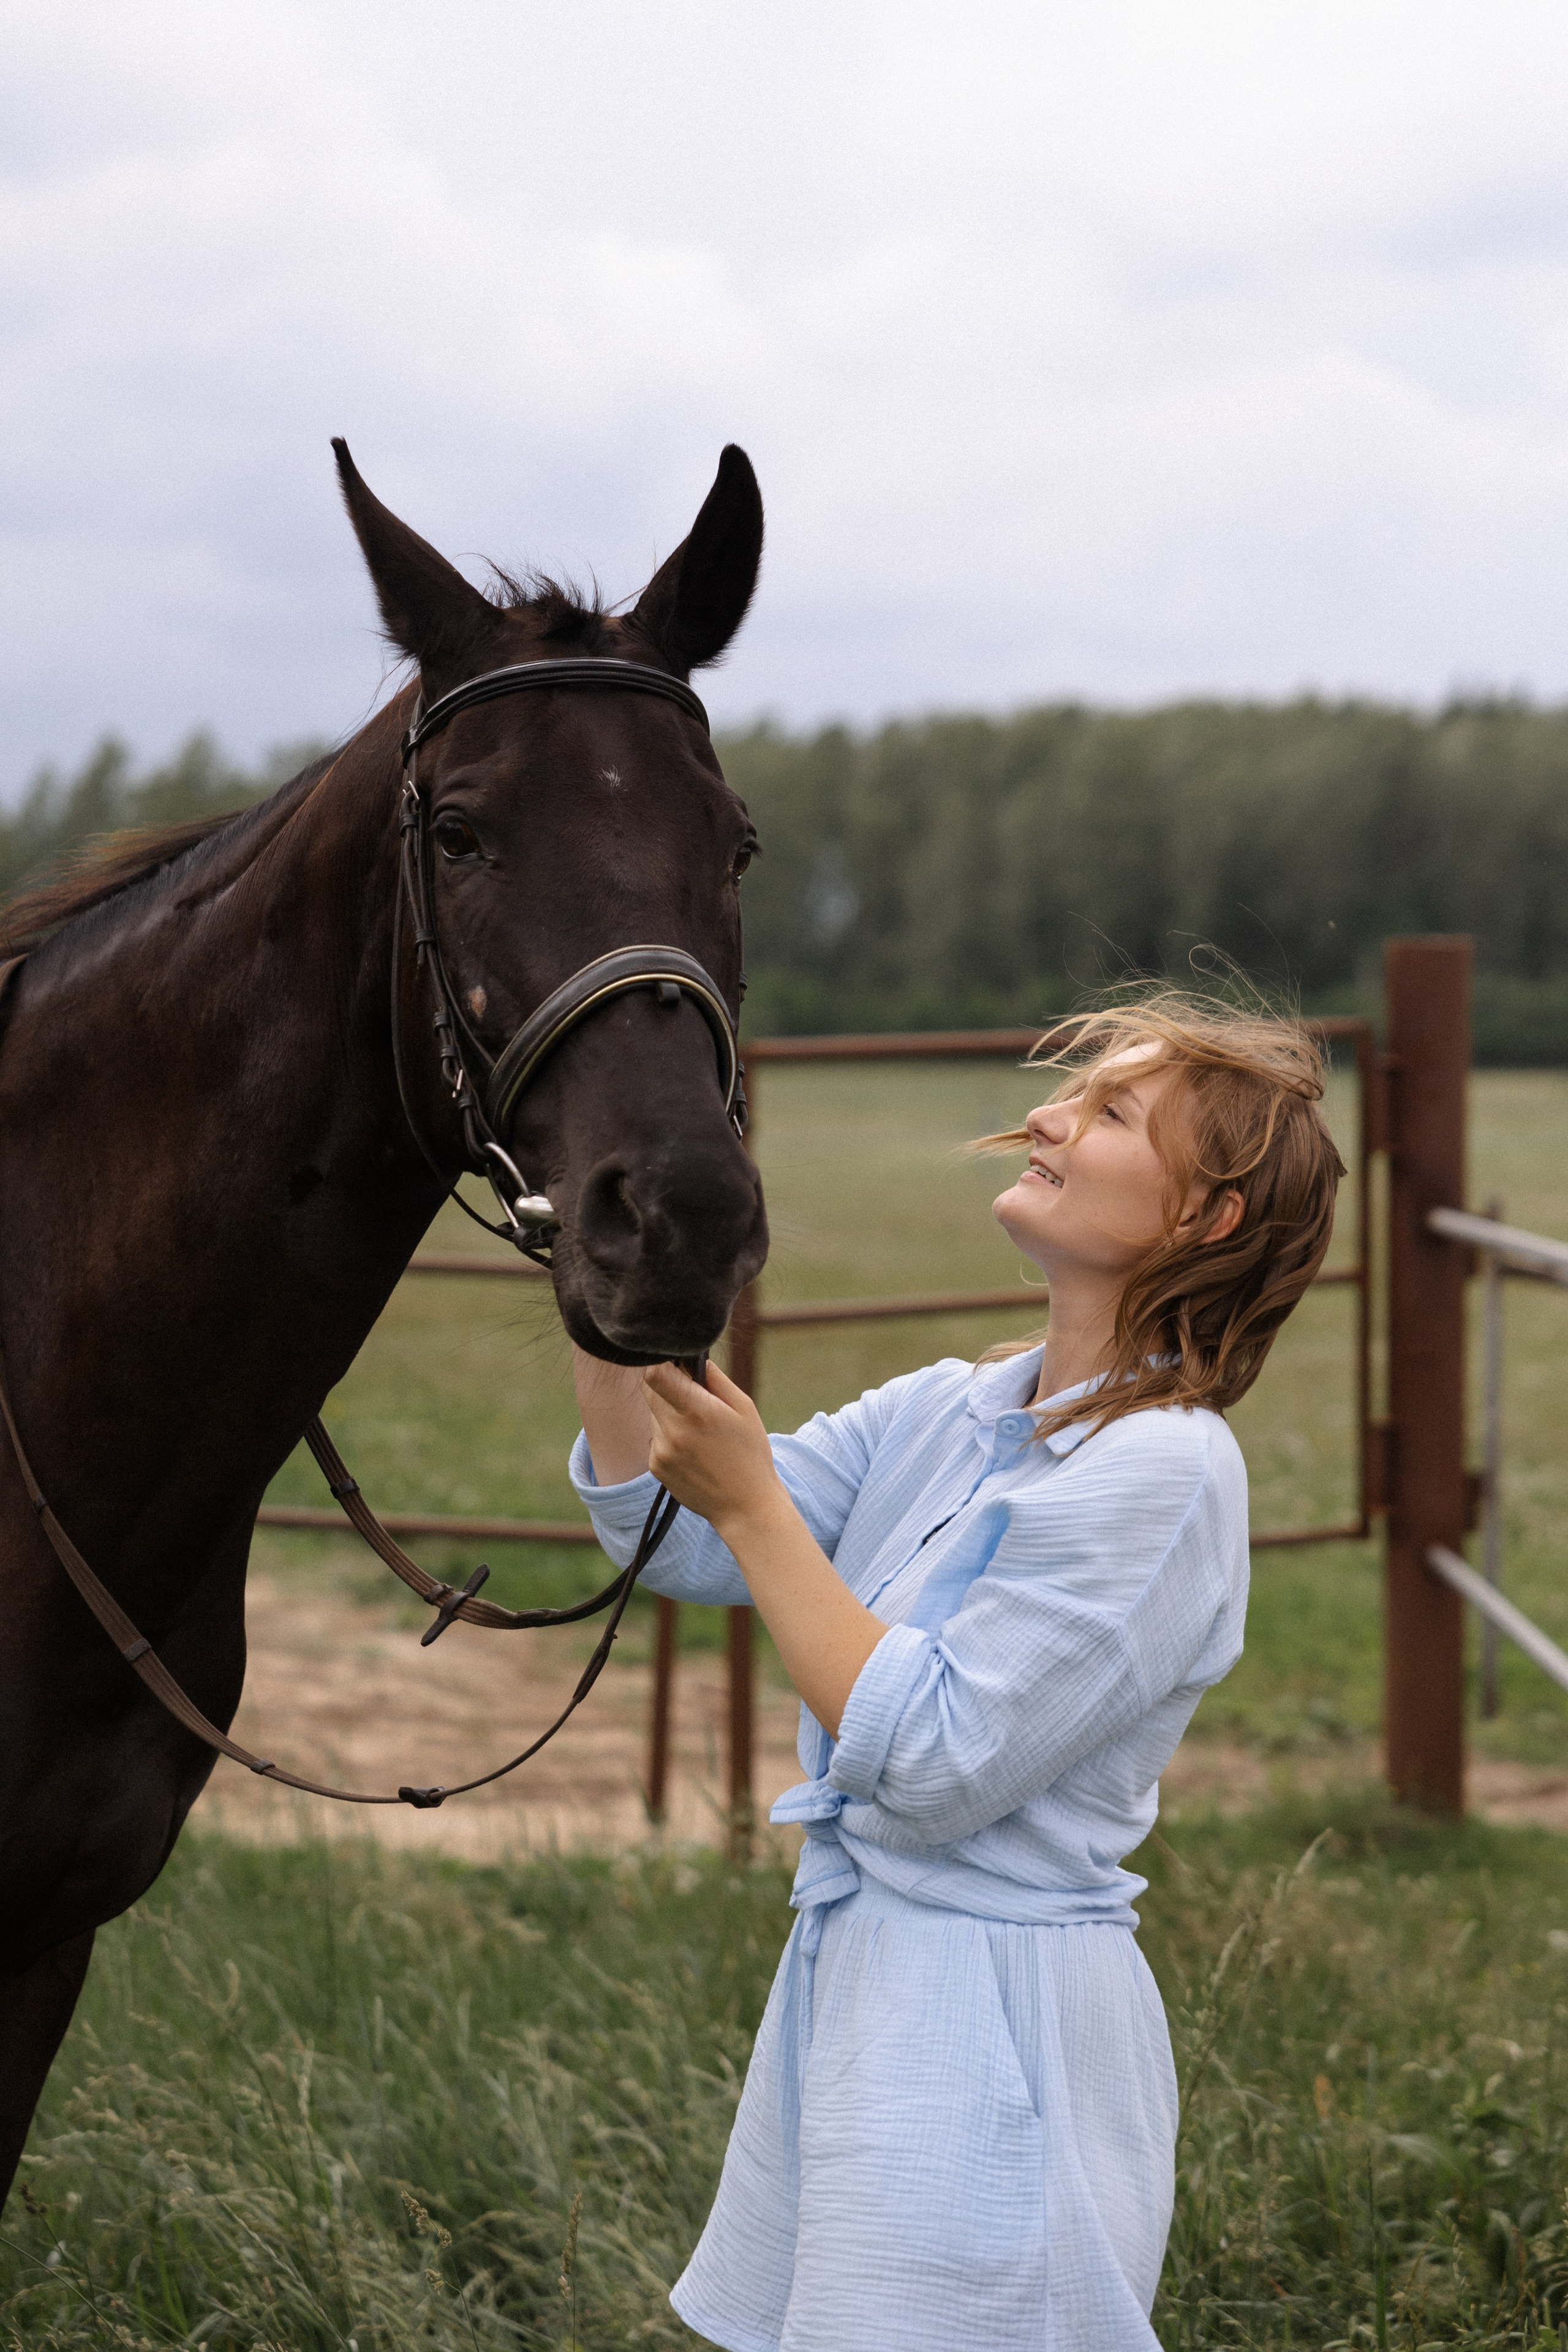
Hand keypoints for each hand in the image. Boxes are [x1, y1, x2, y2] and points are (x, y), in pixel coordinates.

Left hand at [642, 1360, 783, 1536]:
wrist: (745, 1506)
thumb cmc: (750, 1454)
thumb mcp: (744, 1409)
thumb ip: (715, 1379)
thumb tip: (693, 1358)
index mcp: (698, 1411)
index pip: (655, 1374)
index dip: (662, 1362)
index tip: (675, 1364)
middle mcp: (674, 1430)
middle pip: (649, 1389)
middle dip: (666, 1384)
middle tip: (692, 1395)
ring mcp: (662, 1450)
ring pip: (653, 1413)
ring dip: (669, 1411)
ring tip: (699, 1430)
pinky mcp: (656, 1466)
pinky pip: (656, 1436)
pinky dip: (669, 1435)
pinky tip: (693, 1450)